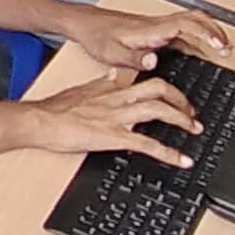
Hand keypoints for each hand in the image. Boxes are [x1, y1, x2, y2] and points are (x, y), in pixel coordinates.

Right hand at [12, 73, 201, 166]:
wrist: (39, 121)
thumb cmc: (55, 109)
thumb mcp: (83, 89)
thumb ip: (102, 83)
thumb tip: (113, 75)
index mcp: (112, 88)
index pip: (148, 80)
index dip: (169, 88)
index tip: (179, 98)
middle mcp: (118, 99)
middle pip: (160, 90)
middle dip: (182, 101)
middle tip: (193, 114)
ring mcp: (117, 117)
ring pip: (159, 111)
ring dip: (182, 120)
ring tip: (195, 130)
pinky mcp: (113, 136)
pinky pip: (147, 144)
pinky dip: (169, 153)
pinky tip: (181, 160)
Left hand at [66, 4, 230, 73]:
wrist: (84, 24)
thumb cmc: (97, 37)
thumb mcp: (111, 53)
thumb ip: (134, 58)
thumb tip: (155, 60)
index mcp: (150, 29)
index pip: (186, 24)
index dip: (206, 33)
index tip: (219, 45)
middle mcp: (156, 24)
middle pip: (194, 18)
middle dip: (215, 30)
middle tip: (228, 47)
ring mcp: (156, 26)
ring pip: (190, 22)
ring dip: (208, 32)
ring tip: (223, 48)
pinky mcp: (153, 31)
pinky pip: (181, 31)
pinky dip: (196, 38)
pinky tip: (200, 51)